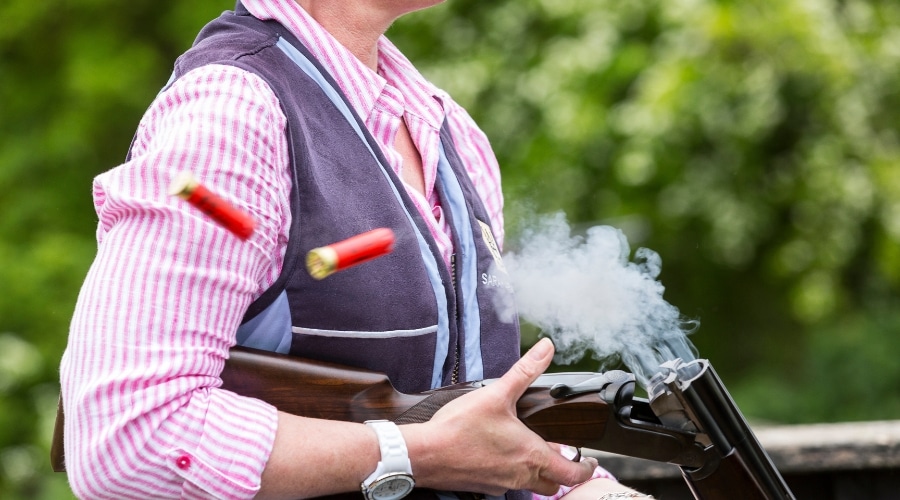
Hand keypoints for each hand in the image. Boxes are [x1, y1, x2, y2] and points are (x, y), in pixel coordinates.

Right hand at [402, 338, 598, 494]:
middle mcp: (520, 476)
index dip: (586, 468)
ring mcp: (501, 484)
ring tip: (531, 452)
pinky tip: (500, 455)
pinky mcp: (484, 486)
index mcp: (531, 456)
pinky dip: (513, 473)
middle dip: (563, 471)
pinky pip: (508, 484)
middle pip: (555, 484)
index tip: (589, 459)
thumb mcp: (497, 393)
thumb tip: (546, 348)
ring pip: (531, 486)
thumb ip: (525, 371)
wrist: (425, 455)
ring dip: (538, 473)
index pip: (573, 473)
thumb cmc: (460, 429)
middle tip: (563, 455)